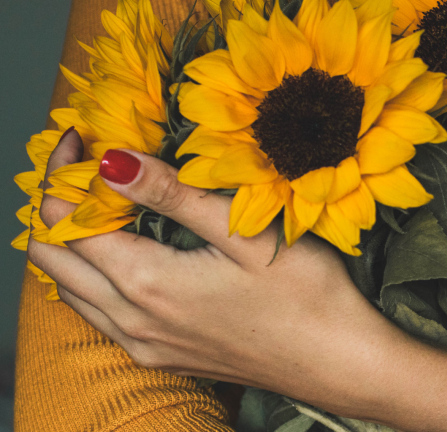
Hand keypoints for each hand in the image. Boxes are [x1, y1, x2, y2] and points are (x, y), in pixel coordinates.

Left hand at [28, 131, 446, 431]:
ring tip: (101, 205)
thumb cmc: (305, 294)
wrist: (338, 363)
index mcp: (146, 282)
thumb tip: (113, 161)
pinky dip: (91, 277)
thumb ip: (174, 195)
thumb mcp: (243, 235)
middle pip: (53, 259)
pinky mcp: (162, 356)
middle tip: (85, 168)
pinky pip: (99, 314)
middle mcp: (132, 320)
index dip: (63, 173)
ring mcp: (144, 344)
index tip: (82, 137)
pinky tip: (123, 257)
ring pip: (71, 290)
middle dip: (56, 206)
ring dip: (71, 244)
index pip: (67, 222)